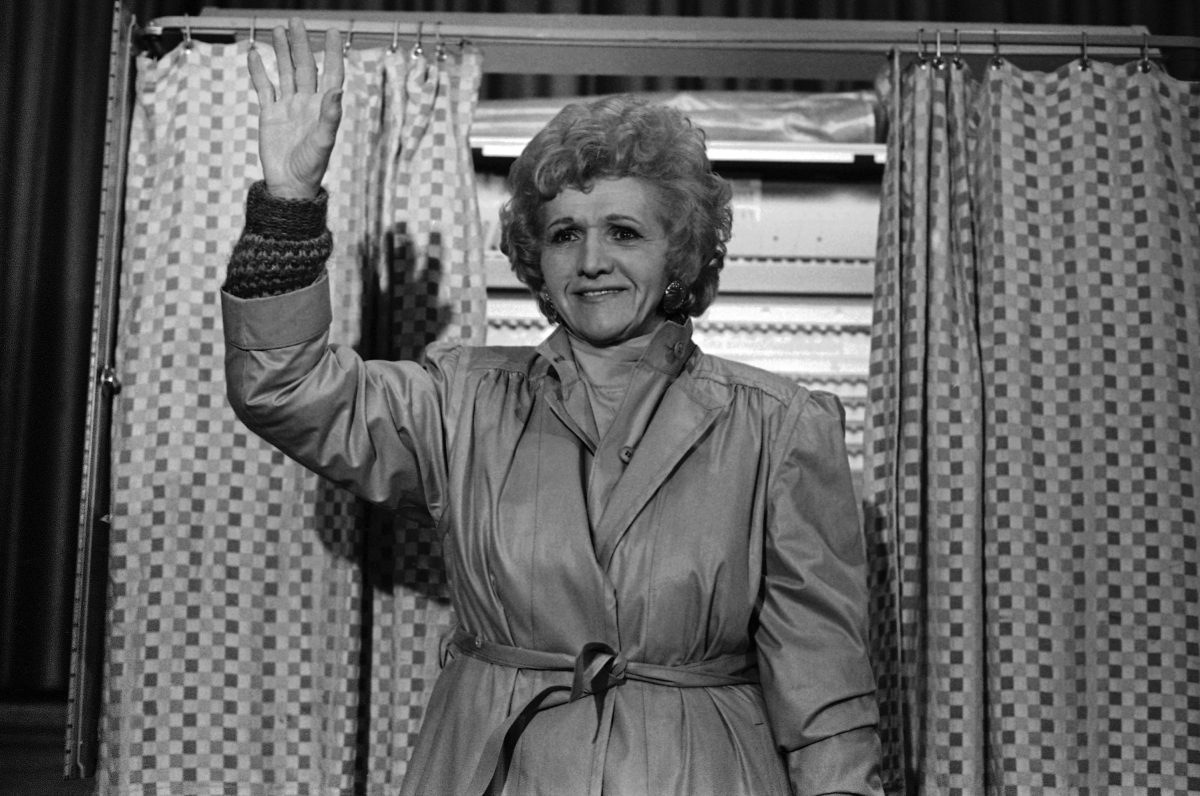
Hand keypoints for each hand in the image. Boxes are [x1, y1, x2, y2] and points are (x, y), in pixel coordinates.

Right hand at [248, 18, 343, 199]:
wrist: (289, 185)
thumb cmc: (311, 167)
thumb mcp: (323, 142)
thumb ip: (330, 116)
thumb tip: (337, 90)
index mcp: (324, 108)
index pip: (331, 74)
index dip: (333, 53)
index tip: (333, 32)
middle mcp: (307, 103)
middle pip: (305, 67)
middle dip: (301, 44)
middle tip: (296, 21)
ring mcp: (288, 107)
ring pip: (285, 73)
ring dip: (282, 52)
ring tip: (277, 30)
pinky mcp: (270, 114)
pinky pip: (264, 87)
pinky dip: (259, 71)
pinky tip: (256, 54)